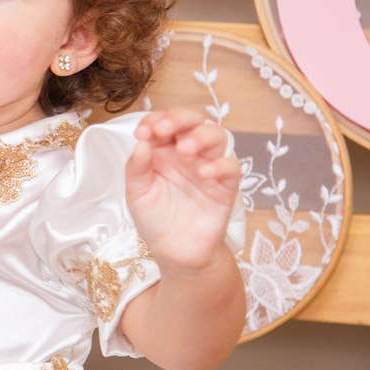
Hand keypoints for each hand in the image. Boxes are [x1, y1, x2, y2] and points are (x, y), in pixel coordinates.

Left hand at [125, 109, 241, 272]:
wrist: (175, 251)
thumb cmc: (155, 218)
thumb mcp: (137, 193)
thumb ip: (137, 167)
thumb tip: (141, 141)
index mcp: (163, 150)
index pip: (162, 123)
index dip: (153, 121)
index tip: (142, 132)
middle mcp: (187, 153)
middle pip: (192, 120)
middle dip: (179, 118)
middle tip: (165, 129)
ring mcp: (207, 166)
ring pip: (216, 136)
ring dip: (201, 136)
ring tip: (186, 149)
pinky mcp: (225, 186)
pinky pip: (231, 167)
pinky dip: (221, 165)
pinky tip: (205, 173)